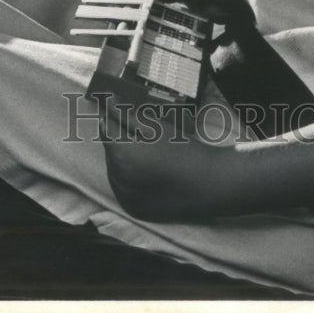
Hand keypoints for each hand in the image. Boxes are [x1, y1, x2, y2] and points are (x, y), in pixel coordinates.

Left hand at [100, 101, 228, 220]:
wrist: (207, 183)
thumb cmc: (183, 150)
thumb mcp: (154, 127)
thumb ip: (126, 116)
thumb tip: (108, 103)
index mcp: (122, 154)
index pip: (106, 129)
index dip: (109, 115)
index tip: (112, 106)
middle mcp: (118, 179)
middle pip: (109, 151)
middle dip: (117, 138)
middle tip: (133, 129)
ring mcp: (125, 197)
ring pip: (114, 170)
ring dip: (121, 158)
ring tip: (143, 151)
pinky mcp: (133, 209)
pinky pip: (122, 189)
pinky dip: (127, 178)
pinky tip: (144, 170)